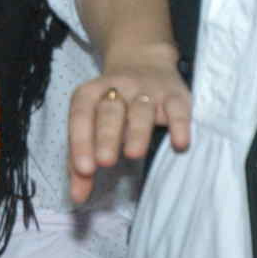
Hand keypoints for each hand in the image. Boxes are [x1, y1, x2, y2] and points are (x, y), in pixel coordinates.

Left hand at [68, 40, 191, 202]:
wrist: (144, 60)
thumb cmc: (114, 105)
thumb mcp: (93, 123)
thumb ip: (82, 161)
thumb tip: (77, 196)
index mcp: (92, 93)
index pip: (81, 113)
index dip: (80, 140)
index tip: (83, 169)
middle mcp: (118, 89)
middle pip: (110, 112)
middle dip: (106, 136)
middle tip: (105, 162)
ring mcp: (148, 90)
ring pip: (141, 109)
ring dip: (137, 131)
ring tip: (133, 154)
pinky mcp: (176, 95)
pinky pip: (178, 108)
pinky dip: (179, 124)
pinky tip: (179, 143)